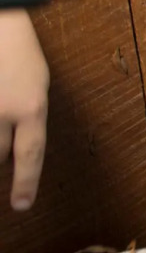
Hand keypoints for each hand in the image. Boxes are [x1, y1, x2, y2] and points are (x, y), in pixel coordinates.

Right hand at [0, 10, 49, 210]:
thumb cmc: (15, 47)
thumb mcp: (35, 81)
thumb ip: (28, 114)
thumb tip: (15, 150)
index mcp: (31, 105)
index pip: (30, 155)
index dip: (26, 183)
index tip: (21, 205)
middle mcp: (2, 110)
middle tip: (2, 134)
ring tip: (2, 106)